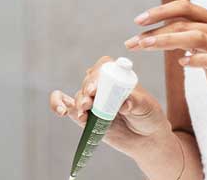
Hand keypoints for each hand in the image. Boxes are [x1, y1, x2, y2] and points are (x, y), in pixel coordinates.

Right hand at [48, 56, 168, 155]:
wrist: (146, 139)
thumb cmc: (149, 116)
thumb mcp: (146, 106)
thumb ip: (136, 102)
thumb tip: (124, 103)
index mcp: (117, 77)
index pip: (103, 67)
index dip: (97, 75)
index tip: (96, 88)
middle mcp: (102, 87)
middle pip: (88, 81)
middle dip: (87, 90)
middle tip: (89, 102)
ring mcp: (92, 102)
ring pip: (78, 95)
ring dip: (78, 102)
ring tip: (85, 112)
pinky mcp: (84, 117)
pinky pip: (66, 106)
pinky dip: (57, 104)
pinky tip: (61, 110)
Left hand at [126, 0, 206, 119]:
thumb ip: (194, 38)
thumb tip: (167, 33)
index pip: (184, 7)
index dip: (160, 10)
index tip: (139, 21)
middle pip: (183, 21)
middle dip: (155, 28)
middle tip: (133, 39)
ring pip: (193, 36)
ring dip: (166, 40)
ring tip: (145, 46)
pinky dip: (194, 60)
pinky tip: (181, 64)